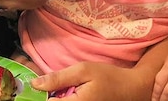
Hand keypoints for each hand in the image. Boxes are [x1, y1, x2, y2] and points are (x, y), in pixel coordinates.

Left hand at [30, 61, 151, 100]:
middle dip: (48, 95)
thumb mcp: (84, 70)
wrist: (133, 89)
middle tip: (47, 83)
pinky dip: (64, 98)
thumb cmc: (110, 78)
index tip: (34, 83)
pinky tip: (68, 91)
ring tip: (60, 87)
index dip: (39, 94)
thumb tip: (35, 84)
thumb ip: (59, 78)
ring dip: (56, 97)